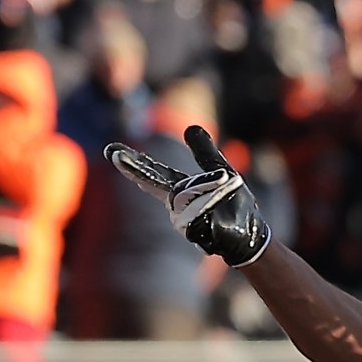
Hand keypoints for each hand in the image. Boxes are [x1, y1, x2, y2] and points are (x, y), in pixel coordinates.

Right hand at [105, 124, 271, 266]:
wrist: (248, 234)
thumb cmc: (234, 203)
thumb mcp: (221, 170)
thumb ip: (205, 152)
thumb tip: (190, 127)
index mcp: (180, 186)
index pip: (153, 171)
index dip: (133, 162)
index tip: (113, 151)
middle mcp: (177, 201)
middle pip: (151, 182)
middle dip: (134, 169)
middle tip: (114, 155)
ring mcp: (182, 216)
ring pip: (179, 197)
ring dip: (196, 192)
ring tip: (214, 199)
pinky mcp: (193, 228)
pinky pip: (192, 212)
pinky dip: (201, 208)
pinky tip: (210, 213)